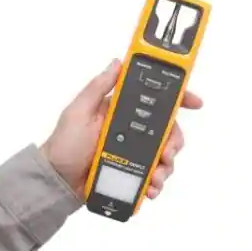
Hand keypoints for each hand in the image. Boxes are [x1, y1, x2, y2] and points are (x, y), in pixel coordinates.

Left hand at [40, 59, 202, 199]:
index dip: (178, 98)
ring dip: (166, 165)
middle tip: (167, 153)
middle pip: (167, 131)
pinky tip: (150, 188)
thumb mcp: (78, 110)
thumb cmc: (64, 144)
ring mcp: (132, 153)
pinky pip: (153, 176)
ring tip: (156, 176)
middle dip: (174, 141)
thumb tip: (118, 62)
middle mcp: (131, 131)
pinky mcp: (132, 173)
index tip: (194, 103)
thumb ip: (98, 87)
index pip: (154, 100)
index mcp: (121, 111)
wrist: (57, 181)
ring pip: (164, 155)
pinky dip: (156, 183)